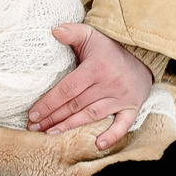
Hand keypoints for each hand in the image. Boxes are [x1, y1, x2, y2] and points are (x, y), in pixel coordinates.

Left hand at [31, 23, 154, 149]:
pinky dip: (112, 136)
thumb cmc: (108, 48)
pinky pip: (123, 125)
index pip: (67, 89)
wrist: (142, 56)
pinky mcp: (132, 108)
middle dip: (52, 117)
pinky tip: (97, 144)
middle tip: (33, 126)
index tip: (33, 113)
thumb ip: (72, 32)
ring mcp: (121, 98)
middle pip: (75, 105)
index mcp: (95, 69)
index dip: (49, 102)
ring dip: (70, 126)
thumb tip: (54, 31)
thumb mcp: (91, 35)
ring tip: (50, 133)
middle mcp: (109, 85)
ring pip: (91, 115)